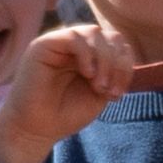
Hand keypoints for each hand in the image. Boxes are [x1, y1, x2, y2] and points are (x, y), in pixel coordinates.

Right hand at [0, 22, 140, 162]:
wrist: (36, 130)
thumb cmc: (65, 114)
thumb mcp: (99, 92)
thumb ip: (112, 71)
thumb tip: (126, 54)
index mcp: (90, 56)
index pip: (117, 45)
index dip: (125, 66)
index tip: (117, 94)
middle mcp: (75, 47)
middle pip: (109, 36)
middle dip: (116, 64)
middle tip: (108, 91)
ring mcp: (59, 43)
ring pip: (94, 33)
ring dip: (104, 60)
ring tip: (98, 86)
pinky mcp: (43, 45)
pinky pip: (73, 36)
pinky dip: (87, 53)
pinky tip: (87, 74)